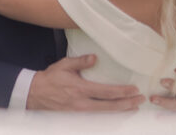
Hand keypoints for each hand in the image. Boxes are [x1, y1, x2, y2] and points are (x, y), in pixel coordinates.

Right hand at [27, 55, 143, 111]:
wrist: (35, 94)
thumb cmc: (51, 78)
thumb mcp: (64, 65)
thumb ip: (80, 61)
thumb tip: (95, 58)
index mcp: (80, 89)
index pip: (106, 92)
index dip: (122, 92)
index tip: (134, 90)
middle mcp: (82, 103)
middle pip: (109, 107)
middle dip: (127, 104)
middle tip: (141, 100)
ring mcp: (80, 113)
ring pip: (105, 114)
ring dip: (121, 111)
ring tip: (134, 108)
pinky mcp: (77, 116)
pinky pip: (97, 118)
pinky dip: (109, 116)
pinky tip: (117, 114)